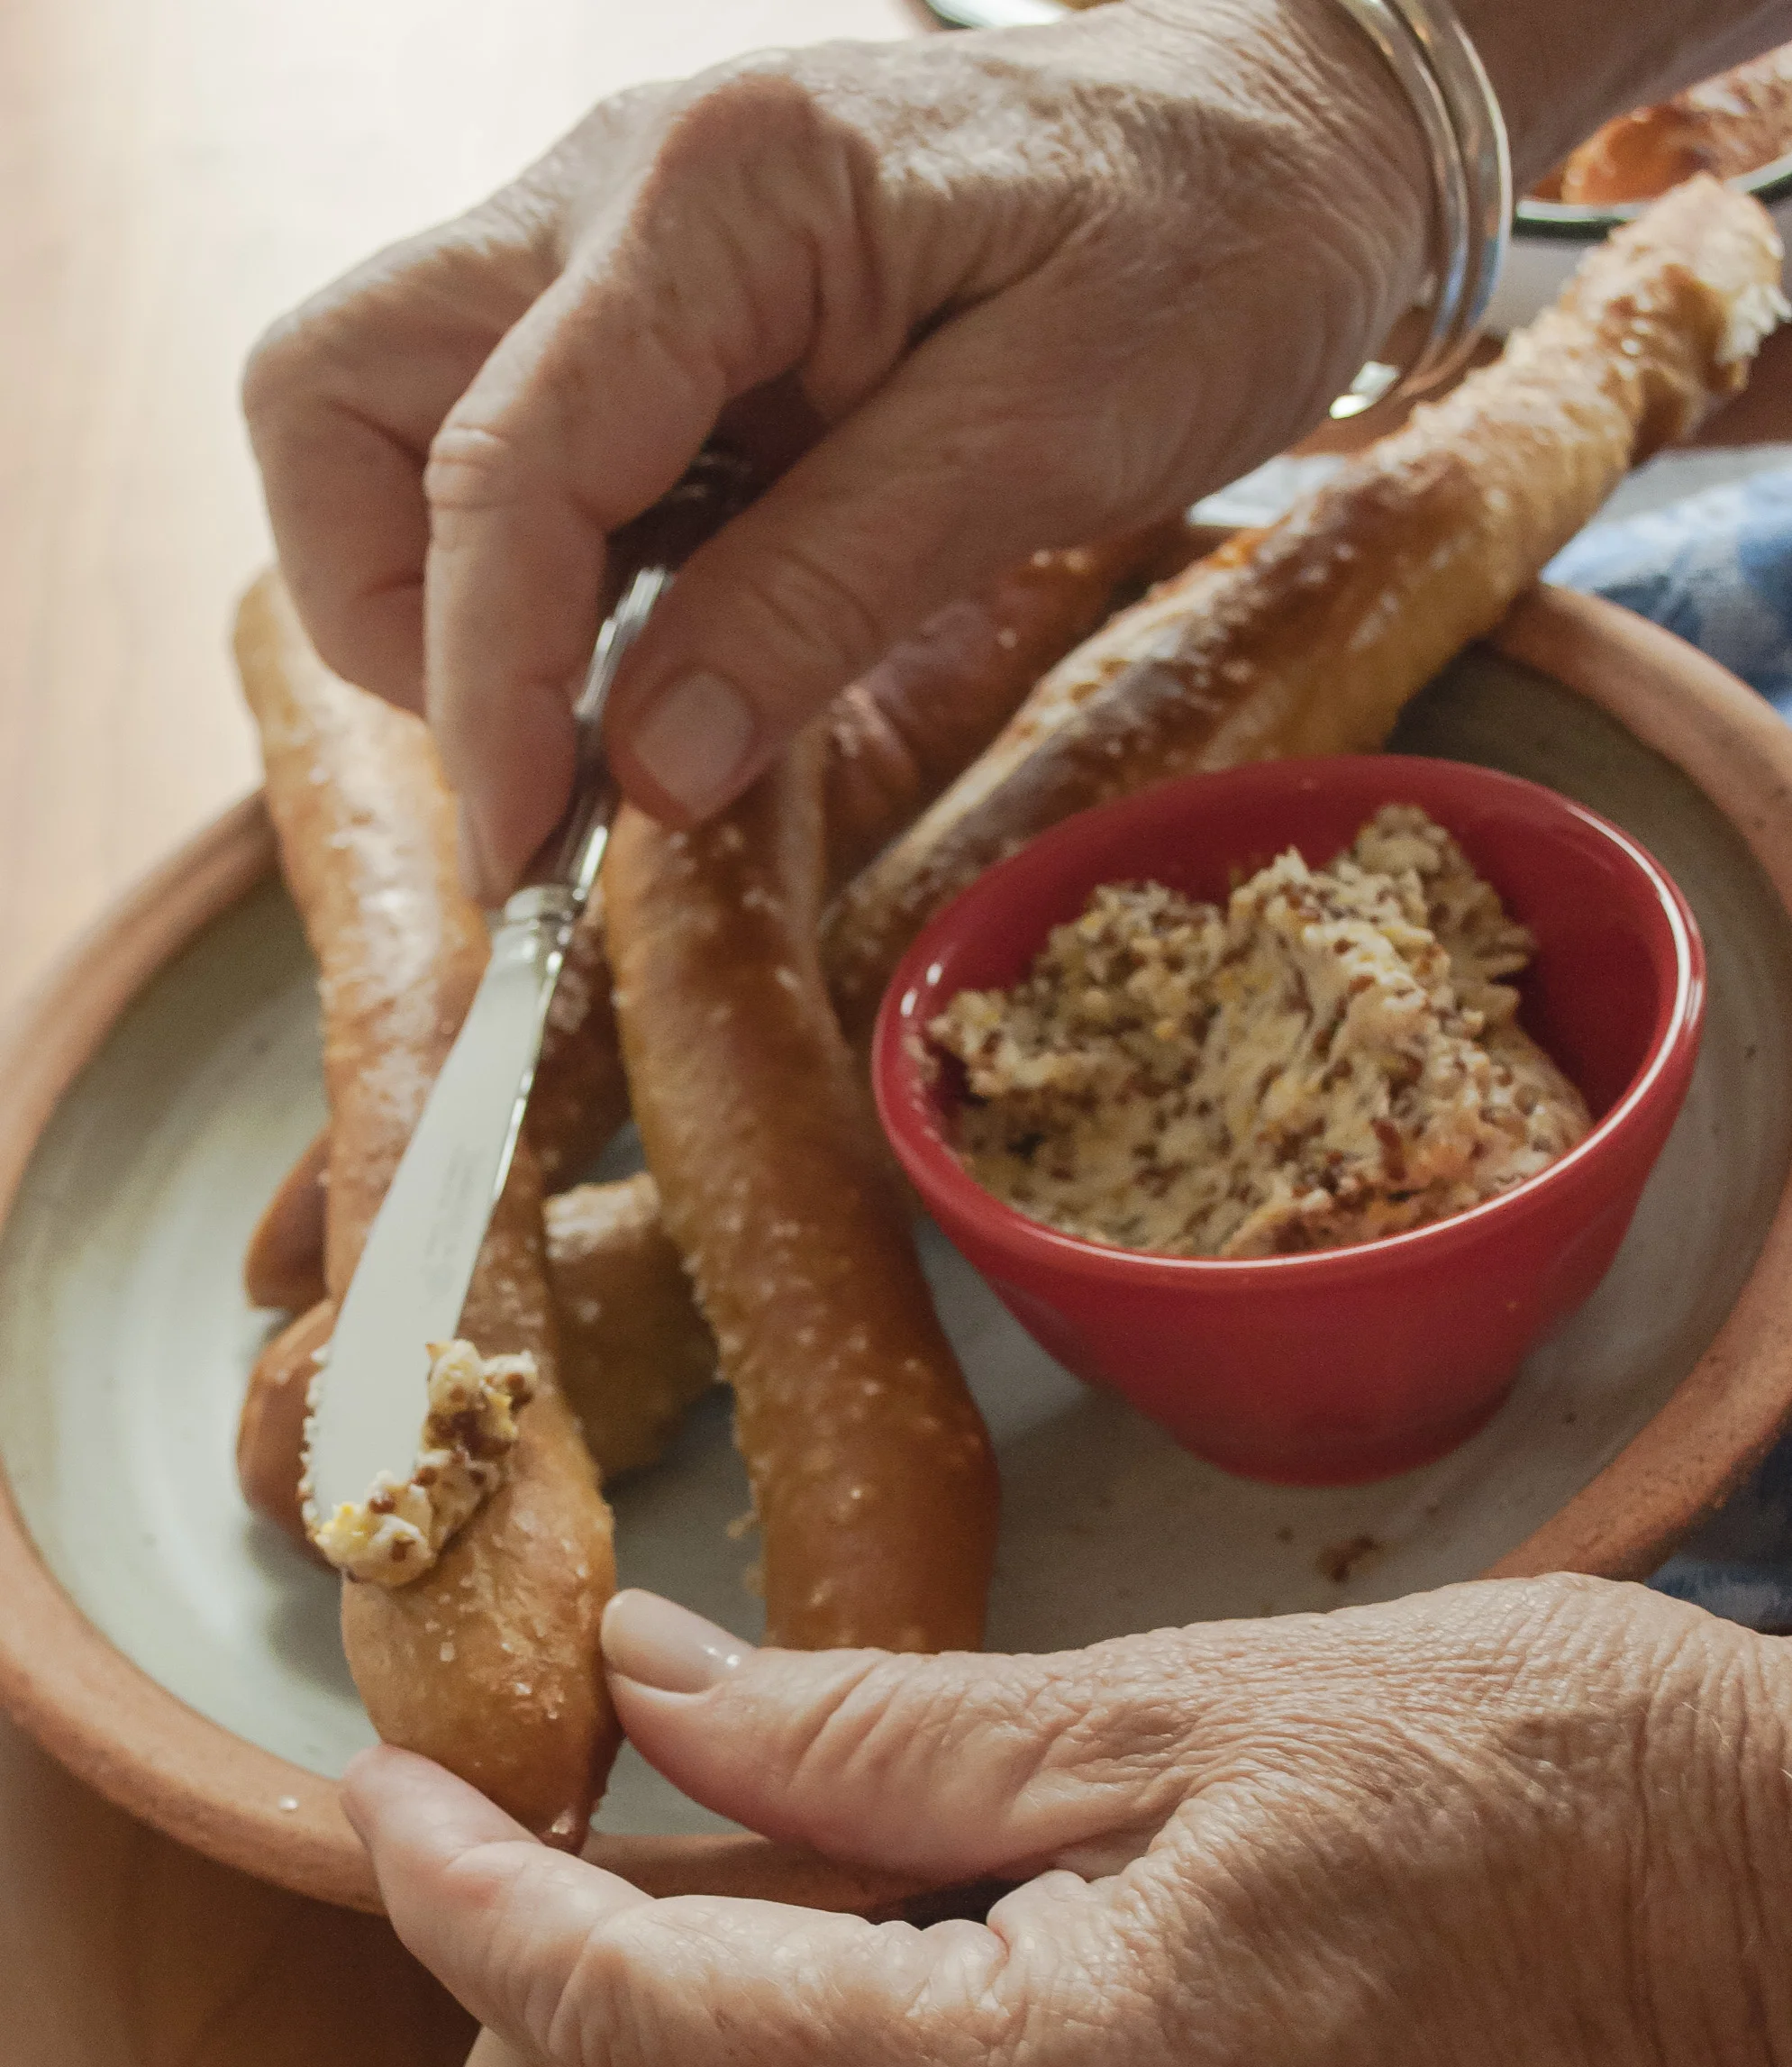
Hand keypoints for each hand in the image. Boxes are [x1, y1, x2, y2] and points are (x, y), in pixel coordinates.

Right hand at [243, 0, 1428, 891]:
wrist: (1269, 147)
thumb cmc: (1201, 256)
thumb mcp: (1047, 442)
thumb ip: (830, 591)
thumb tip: (646, 765)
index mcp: (725, 190)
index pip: (505, 459)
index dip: (484, 683)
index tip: (521, 850)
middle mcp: (613, 184)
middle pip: (336, 395)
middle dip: (390, 611)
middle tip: (538, 754)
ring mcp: (607, 239)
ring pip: (388, 421)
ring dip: (453, 597)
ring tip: (614, 706)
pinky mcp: (638, 308)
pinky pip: (504, 446)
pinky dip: (539, 574)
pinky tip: (666, 636)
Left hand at [347, 1575, 1791, 2066]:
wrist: (1760, 1945)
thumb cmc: (1513, 1785)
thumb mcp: (1169, 1703)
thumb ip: (865, 1728)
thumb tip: (648, 1697)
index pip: (631, 2037)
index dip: (468, 1909)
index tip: (403, 1799)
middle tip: (555, 1913)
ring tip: (679, 1970)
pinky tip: (818, 2056)